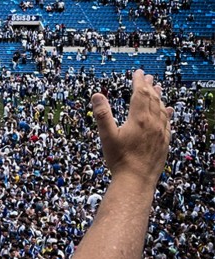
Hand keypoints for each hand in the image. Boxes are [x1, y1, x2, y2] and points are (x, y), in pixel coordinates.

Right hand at [91, 70, 172, 185]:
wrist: (136, 180)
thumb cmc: (120, 159)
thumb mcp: (106, 136)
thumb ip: (102, 114)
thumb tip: (96, 95)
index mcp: (139, 119)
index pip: (140, 94)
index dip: (139, 82)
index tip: (138, 72)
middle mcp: (153, 122)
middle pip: (153, 99)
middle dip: (149, 86)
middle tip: (147, 77)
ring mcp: (161, 132)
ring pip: (162, 109)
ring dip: (159, 97)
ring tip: (158, 88)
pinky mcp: (164, 142)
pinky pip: (168, 122)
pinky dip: (167, 112)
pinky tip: (168, 110)